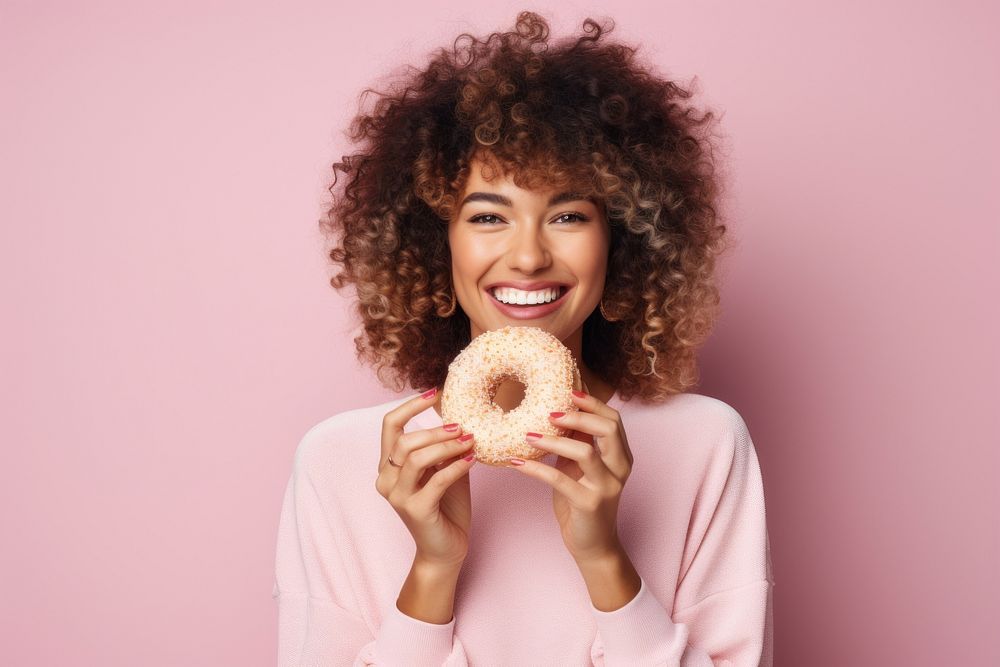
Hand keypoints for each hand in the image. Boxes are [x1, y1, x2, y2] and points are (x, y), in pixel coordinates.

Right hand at [375, 387, 477, 568]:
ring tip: (470, 441)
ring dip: (446, 446)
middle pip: (405, 441)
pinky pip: (436, 480)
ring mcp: (398, 497)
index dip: (410, 405)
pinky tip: (472, 460)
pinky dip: (456, 466)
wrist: (445, 550)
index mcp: (389, 466)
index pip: (389, 426)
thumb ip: (446, 447)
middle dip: (436, 430)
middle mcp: (386, 480)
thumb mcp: (445, 469)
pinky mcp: (415, 511)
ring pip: (417, 458)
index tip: (435, 391)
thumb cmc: (446, 508)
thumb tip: (463, 416)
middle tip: (463, 426)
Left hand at [507, 380, 634, 562]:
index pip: (614, 420)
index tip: (569, 392)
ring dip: (553, 441)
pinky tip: (516, 462)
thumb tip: (558, 411)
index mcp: (621, 457)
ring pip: (584, 452)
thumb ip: (577, 442)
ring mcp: (606, 488)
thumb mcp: (581, 468)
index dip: (593, 404)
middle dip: (578, 416)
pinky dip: (535, 469)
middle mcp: (619, 469)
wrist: (594, 546)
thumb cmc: (583, 502)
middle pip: (608, 429)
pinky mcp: (588, 505)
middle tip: (550, 413)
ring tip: (528, 436)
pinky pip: (559, 480)